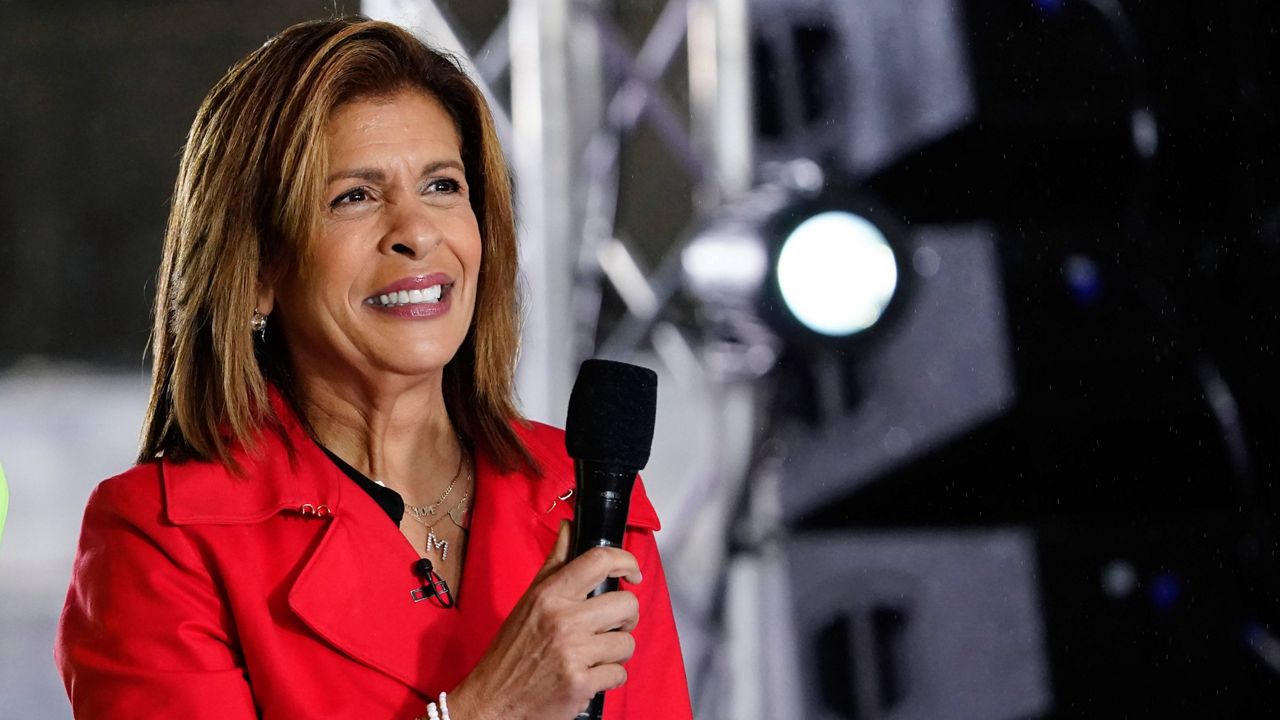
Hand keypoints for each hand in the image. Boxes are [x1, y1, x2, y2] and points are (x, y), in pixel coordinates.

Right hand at [447, 520, 642, 719]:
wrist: (492, 700)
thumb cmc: (511, 650)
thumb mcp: (529, 600)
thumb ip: (555, 563)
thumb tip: (570, 527)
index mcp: (550, 595)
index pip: (598, 561)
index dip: (625, 561)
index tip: (632, 572)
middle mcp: (562, 620)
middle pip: (626, 604)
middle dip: (626, 618)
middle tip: (612, 625)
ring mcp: (572, 653)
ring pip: (627, 643)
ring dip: (616, 652)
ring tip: (594, 655)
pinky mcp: (580, 684)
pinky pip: (619, 674)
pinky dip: (608, 678)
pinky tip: (589, 676)